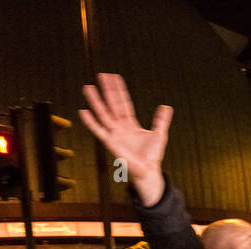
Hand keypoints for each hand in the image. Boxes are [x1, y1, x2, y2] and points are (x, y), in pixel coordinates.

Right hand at [79, 73, 171, 205]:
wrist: (148, 171)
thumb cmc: (152, 155)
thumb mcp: (159, 134)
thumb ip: (161, 120)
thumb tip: (167, 106)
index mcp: (130, 123)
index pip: (123, 102)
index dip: (119, 90)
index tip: (114, 77)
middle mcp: (120, 126)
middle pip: (112, 103)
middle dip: (108, 90)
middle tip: (101, 74)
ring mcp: (114, 133)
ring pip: (103, 113)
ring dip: (96, 100)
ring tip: (88, 87)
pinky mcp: (110, 142)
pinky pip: (98, 130)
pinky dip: (91, 122)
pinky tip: (83, 111)